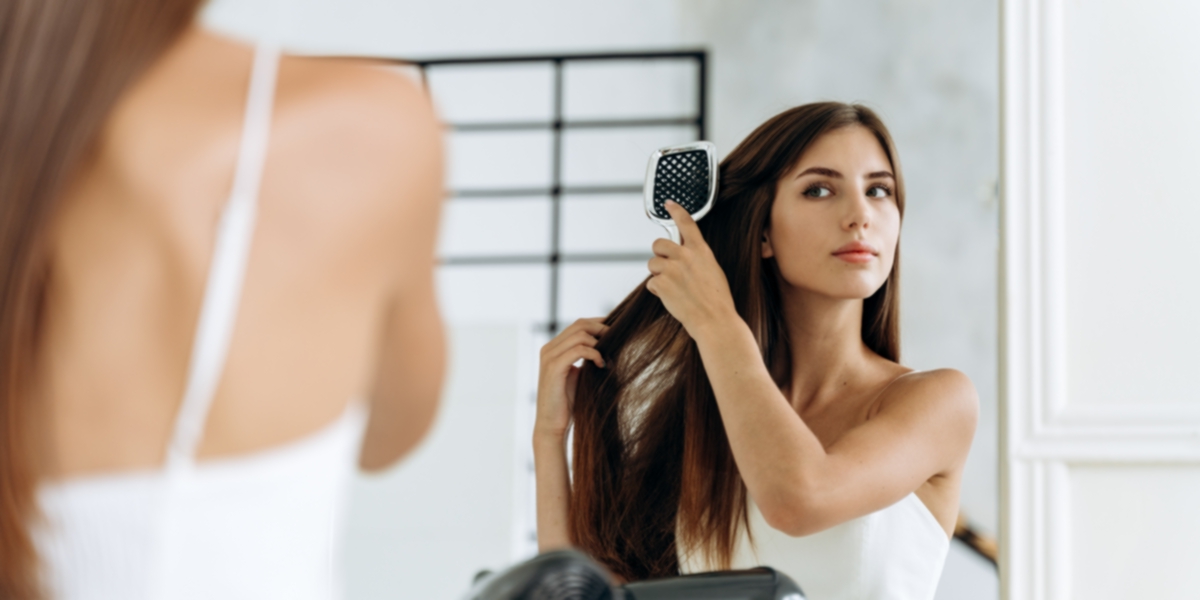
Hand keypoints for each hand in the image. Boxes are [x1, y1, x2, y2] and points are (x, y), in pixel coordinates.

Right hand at [535, 317, 607, 440]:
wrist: (552, 425)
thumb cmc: (567, 403)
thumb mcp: (579, 375)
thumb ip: (587, 358)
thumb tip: (609, 346)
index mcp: (553, 348)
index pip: (578, 324)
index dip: (598, 323)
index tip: (616, 330)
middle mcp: (549, 349)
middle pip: (579, 324)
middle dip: (601, 328)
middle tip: (617, 339)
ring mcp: (549, 357)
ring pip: (580, 334)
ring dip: (599, 343)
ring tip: (607, 357)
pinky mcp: (554, 368)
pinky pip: (578, 350)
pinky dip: (594, 354)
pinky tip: (601, 365)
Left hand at [646, 201, 738, 334]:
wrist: (714, 320)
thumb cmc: (716, 299)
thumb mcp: (712, 269)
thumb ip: (696, 258)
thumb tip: (681, 255)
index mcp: (700, 250)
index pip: (686, 223)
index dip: (676, 211)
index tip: (669, 204)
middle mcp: (684, 255)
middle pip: (658, 244)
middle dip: (659, 255)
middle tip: (667, 268)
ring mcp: (671, 268)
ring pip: (652, 265)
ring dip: (658, 275)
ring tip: (674, 288)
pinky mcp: (661, 283)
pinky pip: (651, 283)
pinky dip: (658, 291)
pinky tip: (672, 298)